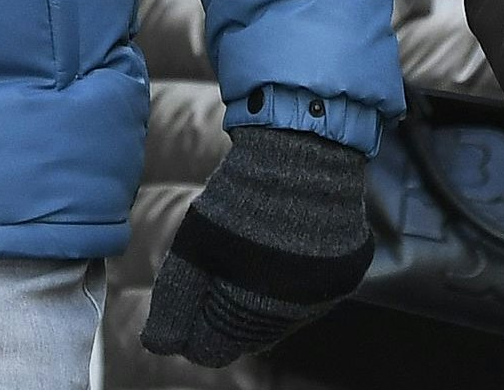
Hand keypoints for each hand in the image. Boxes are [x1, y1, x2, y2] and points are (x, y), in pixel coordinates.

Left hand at [139, 123, 374, 366]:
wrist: (302, 153)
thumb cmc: (239, 200)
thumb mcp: (192, 248)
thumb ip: (174, 303)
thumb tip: (158, 346)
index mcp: (251, 311)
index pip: (209, 349)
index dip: (189, 325)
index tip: (188, 295)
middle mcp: (292, 315)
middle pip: (243, 338)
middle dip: (222, 312)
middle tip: (217, 267)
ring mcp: (323, 296)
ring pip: (275, 321)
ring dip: (256, 299)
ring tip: (249, 254)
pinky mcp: (344, 276)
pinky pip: (308, 298)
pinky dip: (290, 283)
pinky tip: (279, 251)